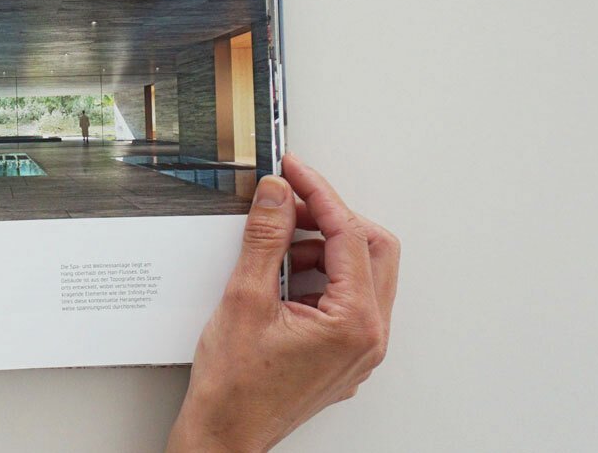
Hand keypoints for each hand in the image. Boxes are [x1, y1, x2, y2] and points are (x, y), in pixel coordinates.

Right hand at [165, 153, 398, 452]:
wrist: (225, 432)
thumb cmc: (235, 385)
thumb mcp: (244, 297)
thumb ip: (265, 238)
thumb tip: (277, 195)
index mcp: (354, 322)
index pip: (350, 235)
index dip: (320, 194)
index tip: (294, 171)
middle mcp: (368, 336)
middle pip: (372, 250)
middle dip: (330, 219)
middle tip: (289, 203)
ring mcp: (360, 348)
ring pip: (361, 274)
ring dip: (323, 250)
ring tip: (274, 250)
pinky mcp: (343, 353)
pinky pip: (347, 299)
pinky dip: (318, 277)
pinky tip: (279, 278)